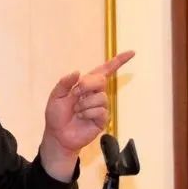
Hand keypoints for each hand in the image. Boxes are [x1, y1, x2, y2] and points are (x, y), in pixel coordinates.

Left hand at [40, 51, 134, 179]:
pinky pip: (100, 110)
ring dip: (84, 103)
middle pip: (101, 80)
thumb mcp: (55, 96)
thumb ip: (65, 83)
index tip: (131, 53)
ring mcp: (100, 106)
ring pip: (101, 97)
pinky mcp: (102, 119)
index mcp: (85, 85)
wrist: (58, 135)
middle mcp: (95, 93)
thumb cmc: (56, 115)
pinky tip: (81, 117)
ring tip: (76, 111)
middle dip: (86, 85)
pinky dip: (88, 113)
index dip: (118, 61)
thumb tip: (77, 72)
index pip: (104, 70)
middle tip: (75, 95)